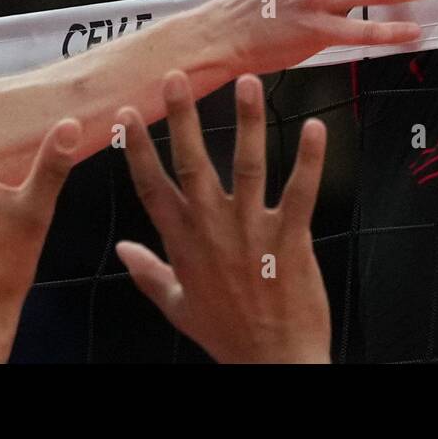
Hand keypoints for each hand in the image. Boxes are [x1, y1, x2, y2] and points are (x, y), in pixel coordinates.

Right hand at [116, 73, 330, 363]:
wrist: (272, 362)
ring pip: (247, 165)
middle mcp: (212, 230)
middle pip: (192, 164)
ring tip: (248, 80)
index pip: (152, 187)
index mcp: (182, 243)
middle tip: (178, 76)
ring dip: (248, 121)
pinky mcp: (290, 237)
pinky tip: (315, 126)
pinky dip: (309, 158)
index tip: (129, 113)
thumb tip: (122, 249)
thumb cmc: (226, 332)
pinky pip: (300, 191)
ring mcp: (251, 232)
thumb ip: (149, 272)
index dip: (138, 148)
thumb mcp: (177, 304)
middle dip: (183, 118)